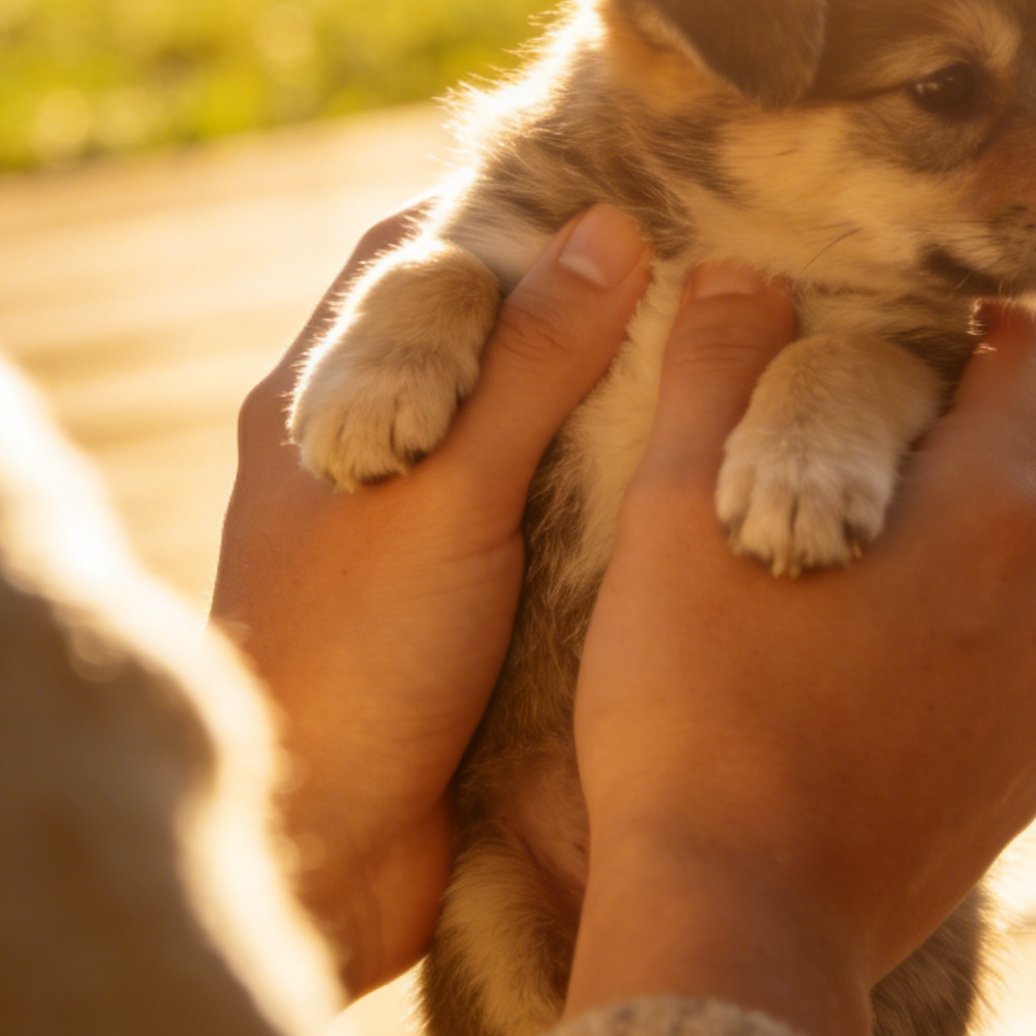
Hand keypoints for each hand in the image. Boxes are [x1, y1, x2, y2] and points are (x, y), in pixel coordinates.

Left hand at [213, 203, 653, 996]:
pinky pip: (536, 512)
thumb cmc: (356, 662)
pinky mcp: (454, 606)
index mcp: (322, 398)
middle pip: (472, 333)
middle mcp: (360, 448)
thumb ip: (527, 367)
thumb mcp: (450, 495)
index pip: (415, 256)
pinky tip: (684, 471)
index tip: (626, 180)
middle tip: (701, 260)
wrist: (320, 854)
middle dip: (575, 297)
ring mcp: (406, 529)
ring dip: (598, 393)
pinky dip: (602, 483)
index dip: (511, 208)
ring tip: (715, 348)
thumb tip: (612, 230)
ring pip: (512, 424)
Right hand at [562, 264, 1035, 1035]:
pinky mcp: (1027, 777)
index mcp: (983, 509)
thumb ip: (716, 373)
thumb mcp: (671, 515)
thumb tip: (743, 270)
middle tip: (896, 435)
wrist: (735, 921)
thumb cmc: (689, 709)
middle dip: (1008, 424)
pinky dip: (993, 638)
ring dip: (1009, 536)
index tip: (911, 331)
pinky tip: (892, 660)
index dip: (984, 324)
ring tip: (892, 551)